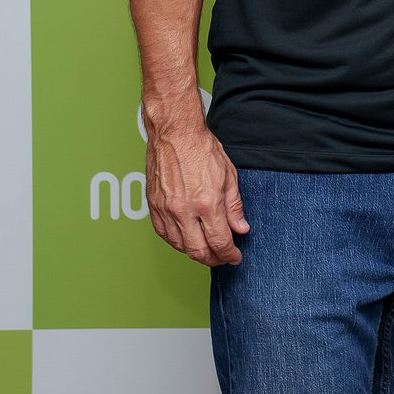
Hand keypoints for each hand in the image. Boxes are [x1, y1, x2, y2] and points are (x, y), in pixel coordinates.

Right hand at [145, 118, 247, 266]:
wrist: (175, 133)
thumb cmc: (202, 149)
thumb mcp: (229, 176)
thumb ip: (234, 206)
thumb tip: (240, 229)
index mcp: (206, 203)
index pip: (219, 241)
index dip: (229, 254)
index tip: (235, 257)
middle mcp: (183, 210)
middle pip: (198, 251)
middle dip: (213, 260)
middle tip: (223, 259)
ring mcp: (166, 210)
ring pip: (179, 246)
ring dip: (195, 253)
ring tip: (208, 252)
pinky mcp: (153, 206)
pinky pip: (164, 234)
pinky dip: (177, 243)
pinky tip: (187, 241)